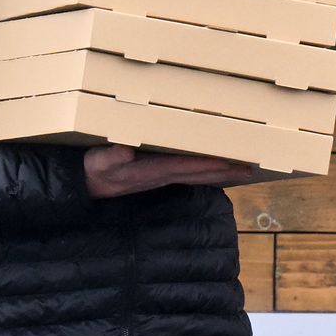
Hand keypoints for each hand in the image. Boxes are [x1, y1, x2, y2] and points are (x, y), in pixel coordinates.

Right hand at [82, 145, 259, 198]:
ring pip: (196, 176)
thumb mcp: (97, 161)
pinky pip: (187, 175)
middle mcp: (160, 176)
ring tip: (242, 170)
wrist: (85, 186)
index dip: (208, 163)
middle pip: (198, 174)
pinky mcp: (157, 177)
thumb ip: (110, 155)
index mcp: (149, 170)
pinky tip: (216, 170)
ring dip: (219, 173)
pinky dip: (204, 172)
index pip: (186, 166)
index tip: (230, 161)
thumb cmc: (92, 169)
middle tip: (250, 168)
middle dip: (224, 171)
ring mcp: (160, 178)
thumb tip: (125, 148)